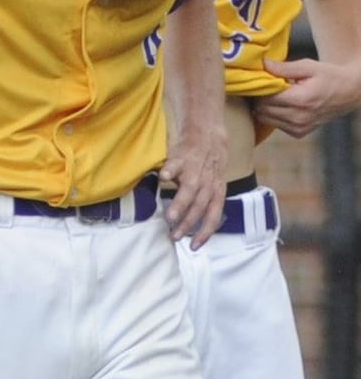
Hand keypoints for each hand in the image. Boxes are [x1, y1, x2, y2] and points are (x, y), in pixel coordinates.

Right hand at [158, 122, 226, 249]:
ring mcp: (195, 169)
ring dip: (180, 204)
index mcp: (216, 190)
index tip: (193, 246)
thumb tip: (189, 220)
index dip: (205, 231)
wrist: (207, 131)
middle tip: (174, 236)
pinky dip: (170, 171)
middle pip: (199, 206)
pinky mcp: (181, 156)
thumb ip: (204, 199)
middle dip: (187, 223)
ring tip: (169, 218)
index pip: (213, 215)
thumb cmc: (208, 162)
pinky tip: (163, 178)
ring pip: (190, 189)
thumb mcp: (213, 181)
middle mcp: (208, 182)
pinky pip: (175, 164)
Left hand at [254, 57, 360, 138]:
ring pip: (264, 119)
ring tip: (277, 96)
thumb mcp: (309, 67)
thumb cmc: (329, 76)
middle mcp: (299, 118)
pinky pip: (274, 124)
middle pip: (261, 110)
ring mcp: (299, 128)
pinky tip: (283, 105)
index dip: (260, 88)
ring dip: (265, 107)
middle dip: (260, 98)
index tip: (263, 80)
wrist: (349, 93)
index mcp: (301, 100)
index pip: (264, 98)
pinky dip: (273, 115)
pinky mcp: (298, 133)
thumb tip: (263, 64)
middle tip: (268, 87)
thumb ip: (284, 68)